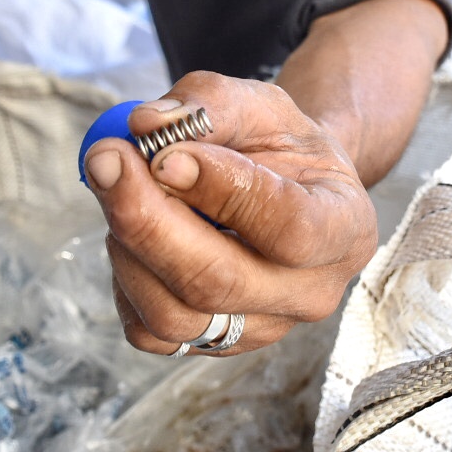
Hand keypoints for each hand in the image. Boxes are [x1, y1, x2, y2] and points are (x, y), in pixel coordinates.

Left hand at [82, 72, 377, 355]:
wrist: (285, 188)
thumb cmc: (278, 146)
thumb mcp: (262, 106)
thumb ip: (211, 104)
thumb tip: (147, 125)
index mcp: (344, 229)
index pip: (290, 229)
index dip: (224, 193)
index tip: (166, 154)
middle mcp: (310, 293)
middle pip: (219, 282)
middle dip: (148, 221)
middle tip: (106, 160)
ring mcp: (262, 329)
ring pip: (174, 315)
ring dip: (128, 246)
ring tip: (121, 188)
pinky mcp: (212, 347)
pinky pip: (148, 331)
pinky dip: (124, 279)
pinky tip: (132, 234)